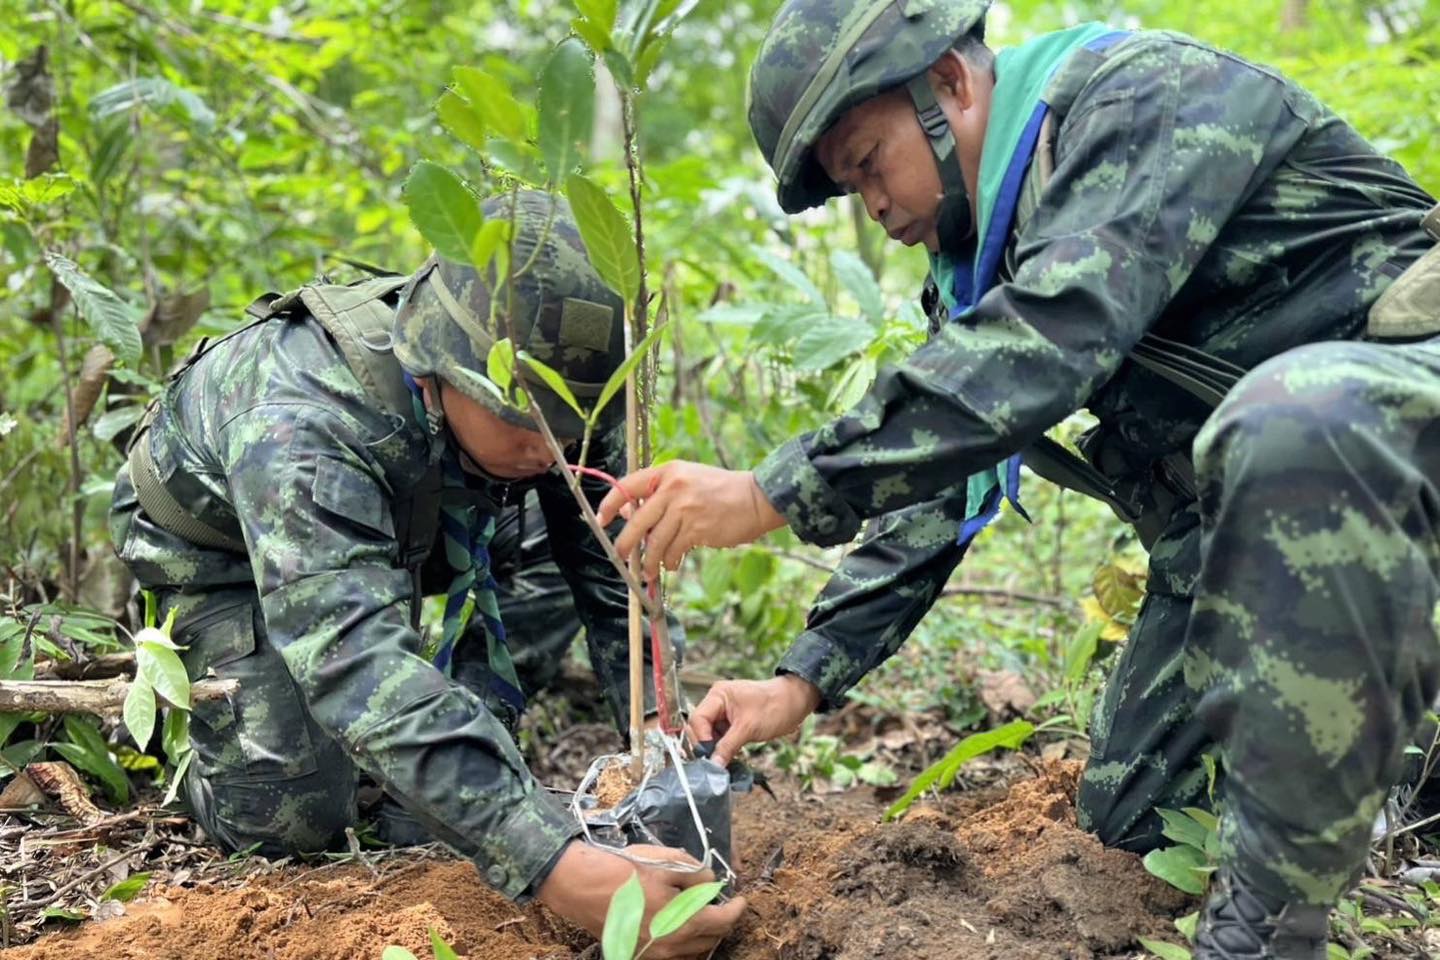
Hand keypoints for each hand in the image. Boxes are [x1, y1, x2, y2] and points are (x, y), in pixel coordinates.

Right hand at [537, 842, 745, 958]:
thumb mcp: (669, 862)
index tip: (741, 899)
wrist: (582, 885)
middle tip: (722, 904)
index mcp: (685, 924)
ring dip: (703, 935)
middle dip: (721, 922)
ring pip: (692, 952)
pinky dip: (683, 944)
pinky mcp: (637, 954)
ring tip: (702, 915)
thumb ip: (697, 874)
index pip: (723, 921)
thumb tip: (711, 882)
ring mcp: (654, 955)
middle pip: (710, 940)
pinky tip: (678, 927)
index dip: (736, 909)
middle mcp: (672, 947)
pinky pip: (672, 955)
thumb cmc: (626, 871)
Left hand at [595, 461, 785, 580]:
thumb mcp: (687, 481)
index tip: (601, 519)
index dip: (611, 504)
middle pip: (637, 520)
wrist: (756, 499)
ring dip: (649, 560)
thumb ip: (658, 495)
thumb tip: (628, 514)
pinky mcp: (697, 529)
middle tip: (622, 556)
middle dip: (625, 543)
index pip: (629, 485)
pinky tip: (672, 563)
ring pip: (655, 541)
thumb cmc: (720, 491)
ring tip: (649, 569)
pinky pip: (673, 550)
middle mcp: (673, 487)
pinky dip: (670, 561)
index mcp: (668, 471)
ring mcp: (685, 508)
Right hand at [689, 675, 822, 766]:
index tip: (710, 756)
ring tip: (723, 762)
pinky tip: (728, 758)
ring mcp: (725, 712)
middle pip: (700, 727)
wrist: (796, 703)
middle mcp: (718, 702)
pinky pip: (720, 737)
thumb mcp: (748, 728)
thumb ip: (727, 746)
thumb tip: (713, 765)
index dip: (701, 739)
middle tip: (715, 762)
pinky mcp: (732, 722)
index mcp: (718, 695)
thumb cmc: (775, 707)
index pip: (697, 719)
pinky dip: (723, 748)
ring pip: (709, 734)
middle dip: (706, 745)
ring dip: (714, 749)